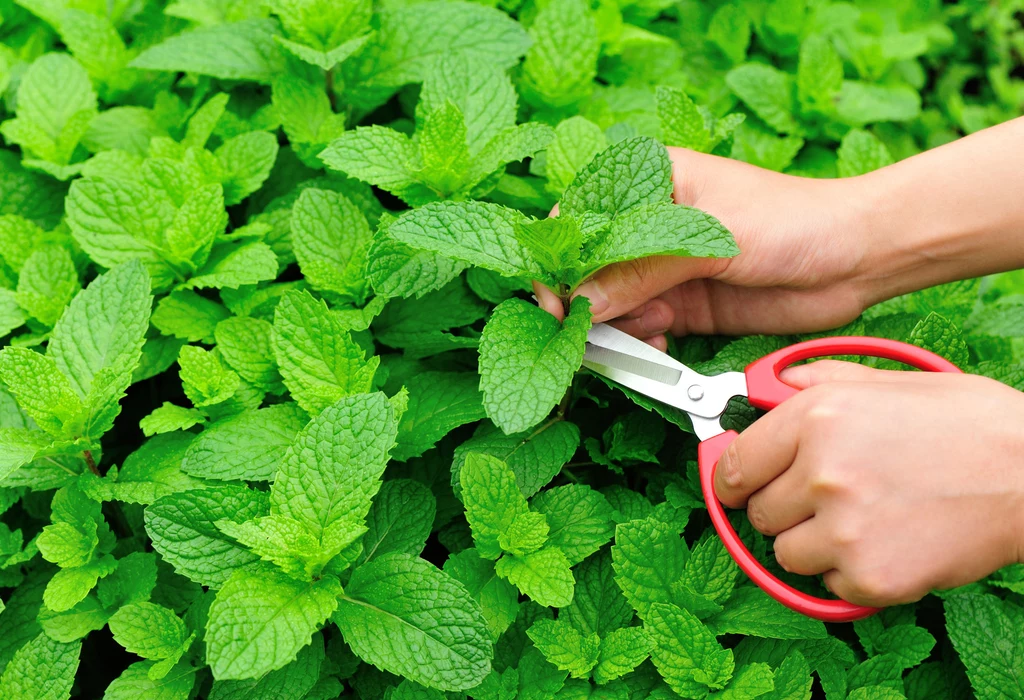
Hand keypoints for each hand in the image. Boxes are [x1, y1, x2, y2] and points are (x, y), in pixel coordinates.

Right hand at [536, 147, 881, 348]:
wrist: (855, 260)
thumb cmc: (792, 220)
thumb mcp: (711, 238)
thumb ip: (642, 269)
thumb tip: (581, 301)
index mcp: (648, 181)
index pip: (578, 216)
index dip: (559, 257)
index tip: (556, 298)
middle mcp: (647, 225)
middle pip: (586, 267)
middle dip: (583, 302)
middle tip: (586, 333)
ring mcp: (663, 268)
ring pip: (608, 304)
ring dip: (614, 328)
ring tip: (645, 333)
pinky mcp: (681, 306)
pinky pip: (639, 329)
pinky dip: (639, 344)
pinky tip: (660, 344)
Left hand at [714, 360, 1023, 606]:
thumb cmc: (969, 423)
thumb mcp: (887, 381)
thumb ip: (817, 381)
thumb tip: (767, 386)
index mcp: (816, 418)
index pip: (733, 464)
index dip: (732, 477)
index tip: (737, 484)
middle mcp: (821, 474)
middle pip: (757, 512)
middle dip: (781, 507)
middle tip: (822, 498)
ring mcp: (844, 530)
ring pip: (785, 552)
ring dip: (811, 543)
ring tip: (861, 519)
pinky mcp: (872, 576)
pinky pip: (828, 582)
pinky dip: (850, 570)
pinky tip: (888, 542)